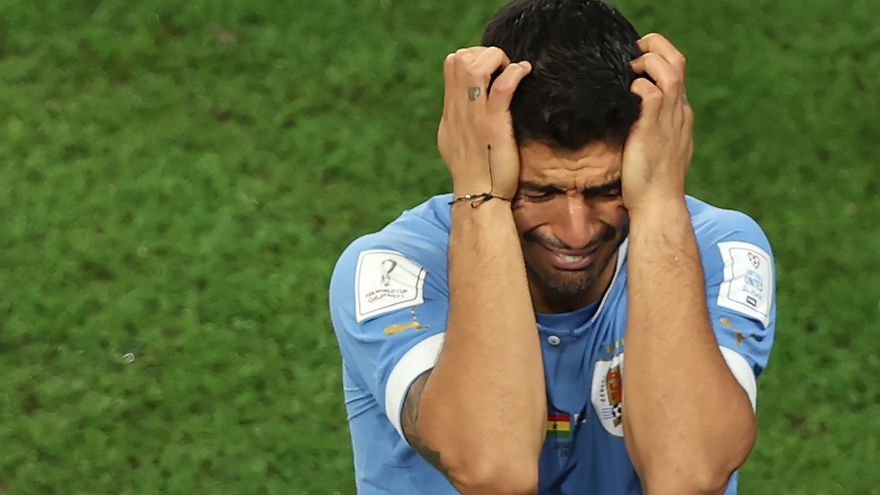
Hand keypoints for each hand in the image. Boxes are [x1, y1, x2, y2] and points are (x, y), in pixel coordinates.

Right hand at [436, 47, 531, 198]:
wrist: (479, 197)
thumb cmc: (476, 174)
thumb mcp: (457, 142)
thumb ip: (460, 121)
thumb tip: (463, 108)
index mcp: (451, 111)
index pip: (451, 64)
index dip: (473, 56)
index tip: (492, 67)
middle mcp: (458, 109)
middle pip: (459, 58)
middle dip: (484, 53)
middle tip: (503, 67)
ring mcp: (474, 116)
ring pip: (474, 66)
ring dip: (496, 59)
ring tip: (512, 69)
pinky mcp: (493, 124)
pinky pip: (502, 87)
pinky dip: (515, 72)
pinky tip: (525, 73)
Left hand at [621, 33, 694, 211]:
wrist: (658, 204)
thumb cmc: (651, 182)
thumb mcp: (656, 149)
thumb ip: (650, 129)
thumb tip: (629, 117)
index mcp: (681, 116)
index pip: (676, 74)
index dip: (658, 60)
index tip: (637, 61)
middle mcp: (679, 113)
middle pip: (678, 63)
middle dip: (657, 47)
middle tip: (634, 51)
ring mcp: (670, 120)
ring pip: (669, 72)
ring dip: (648, 62)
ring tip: (629, 68)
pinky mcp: (653, 130)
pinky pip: (651, 94)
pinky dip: (637, 87)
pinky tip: (625, 94)